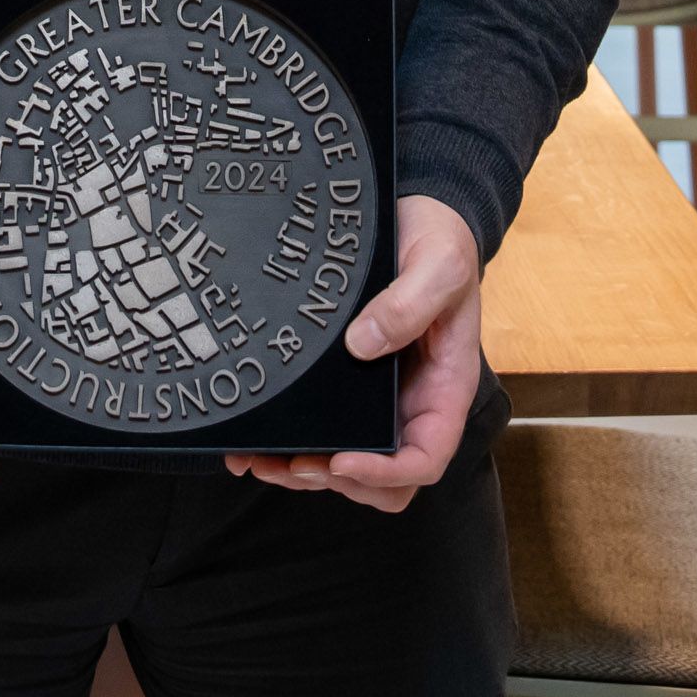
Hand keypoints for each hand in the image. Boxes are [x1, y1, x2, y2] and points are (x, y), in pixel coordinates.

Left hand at [227, 195, 481, 514]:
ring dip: (302, 472)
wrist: (417, 217)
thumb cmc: (439, 242)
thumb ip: (409, 303)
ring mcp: (376, 399)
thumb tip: (362, 345)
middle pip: (383, 479)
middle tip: (292, 464)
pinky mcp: (343, 385)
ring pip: (345, 464)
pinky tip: (253, 445)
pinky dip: (287, 446)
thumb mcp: (438, 265)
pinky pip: (320, 430)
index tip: (342, 461)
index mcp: (444, 388)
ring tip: (259, 461)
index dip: (385, 473)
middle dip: (335, 480)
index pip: (426, 457)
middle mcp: (411, 404)